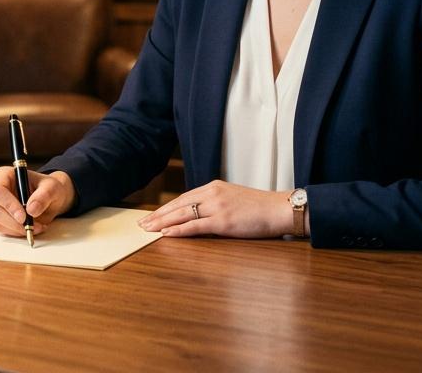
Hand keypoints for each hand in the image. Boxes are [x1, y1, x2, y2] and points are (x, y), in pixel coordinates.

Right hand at [0, 167, 75, 237]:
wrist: (49, 199)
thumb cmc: (48, 189)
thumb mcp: (52, 188)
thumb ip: (44, 196)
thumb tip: (31, 209)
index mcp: (4, 175)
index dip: (8, 204)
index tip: (23, 217)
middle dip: (13, 221)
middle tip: (31, 227)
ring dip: (18, 229)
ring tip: (37, 226)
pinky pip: (2, 230)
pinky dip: (17, 233)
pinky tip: (31, 228)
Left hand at [138, 180, 292, 238]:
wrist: (279, 209)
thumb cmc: (260, 208)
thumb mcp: (233, 199)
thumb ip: (216, 203)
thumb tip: (199, 214)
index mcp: (214, 187)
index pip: (183, 197)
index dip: (165, 208)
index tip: (152, 215)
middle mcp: (212, 193)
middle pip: (178, 204)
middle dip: (158, 215)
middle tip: (141, 224)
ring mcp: (217, 207)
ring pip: (183, 214)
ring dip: (162, 222)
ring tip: (148, 230)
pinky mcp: (223, 221)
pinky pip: (195, 226)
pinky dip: (179, 230)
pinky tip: (166, 234)